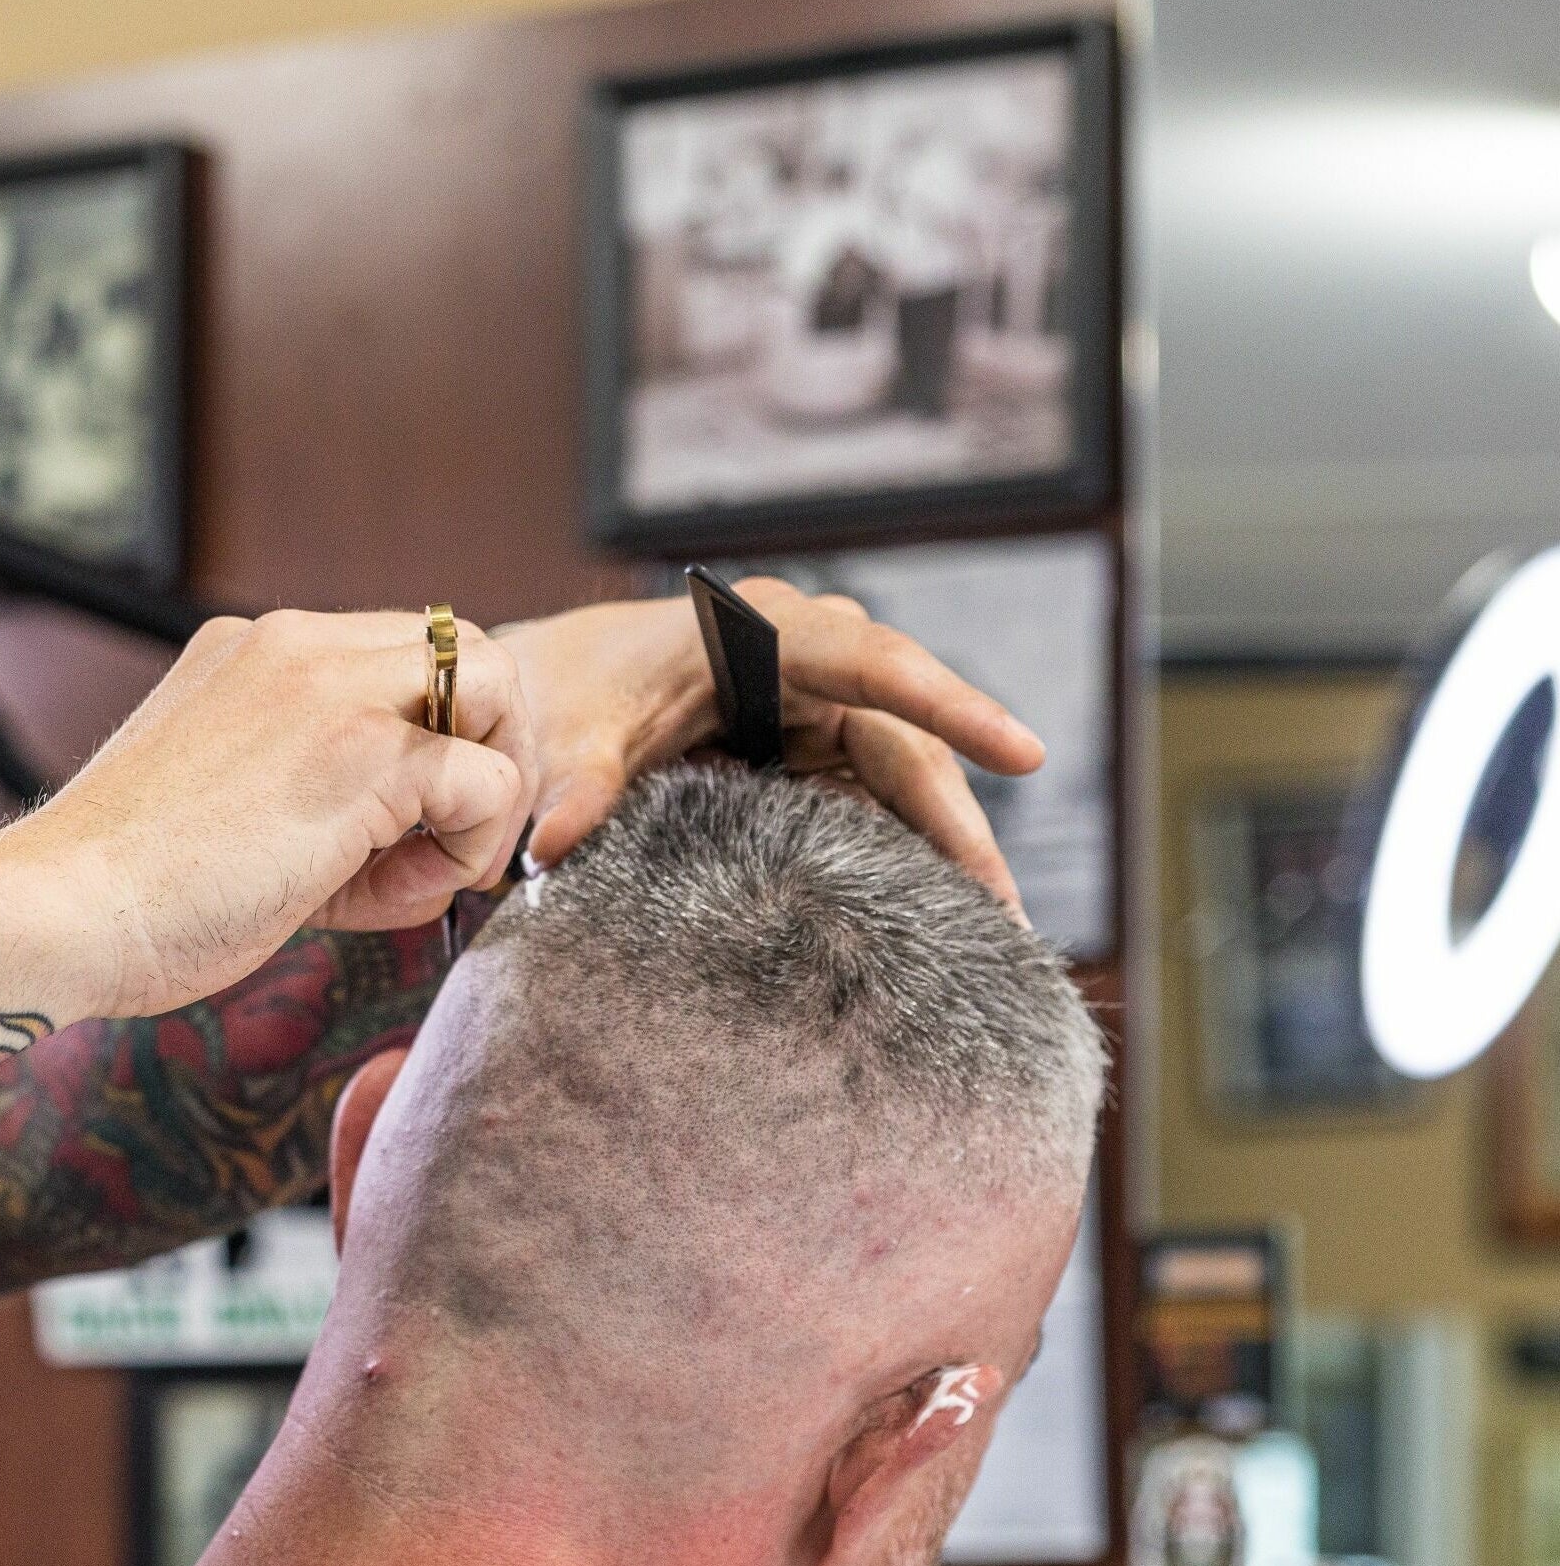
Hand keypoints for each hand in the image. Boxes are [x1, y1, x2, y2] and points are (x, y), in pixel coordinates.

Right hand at [0, 610, 531, 1021]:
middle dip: (490, 745)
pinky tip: (402, 895)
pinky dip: (471, 849)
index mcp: (257, 651)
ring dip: (489, 793)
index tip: (407, 823)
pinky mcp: (363, 752)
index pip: (402, 655)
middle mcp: (298, 645)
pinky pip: (489, 781)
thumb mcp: (228, 803)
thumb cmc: (130, 891)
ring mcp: (333, 689)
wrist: (63, 910)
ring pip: (495, 688)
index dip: (431, 738)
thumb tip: (418, 844)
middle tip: (460, 841)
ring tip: (433, 872)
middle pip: (465, 648)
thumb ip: (316, 791)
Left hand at [493, 580, 1045, 908]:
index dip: (953, 707)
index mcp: (760, 630)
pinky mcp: (809, 751)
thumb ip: (574, 787)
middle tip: (1003, 911)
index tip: (1023, 753)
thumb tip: (549, 849)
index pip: (877, 666)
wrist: (542, 694)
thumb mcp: (566, 739)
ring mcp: (816, 704)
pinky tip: (927, 920)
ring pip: (903, 776)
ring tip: (989, 935)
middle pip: (907, 741)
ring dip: (942, 850)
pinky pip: (870, 800)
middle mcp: (808, 658)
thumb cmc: (562, 694)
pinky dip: (898, 853)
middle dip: (957, 825)